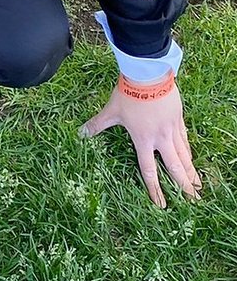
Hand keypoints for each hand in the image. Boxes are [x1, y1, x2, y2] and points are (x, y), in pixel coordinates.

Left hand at [80, 77, 201, 206]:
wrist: (147, 76)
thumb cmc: (127, 94)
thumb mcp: (110, 111)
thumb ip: (96, 125)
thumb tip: (81, 134)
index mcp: (143, 140)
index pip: (149, 170)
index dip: (155, 189)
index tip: (161, 204)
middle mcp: (160, 138)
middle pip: (175, 167)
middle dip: (184, 186)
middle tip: (194, 201)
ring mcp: (172, 129)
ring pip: (185, 155)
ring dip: (192, 171)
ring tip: (198, 186)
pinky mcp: (178, 119)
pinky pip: (185, 139)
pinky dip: (189, 151)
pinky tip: (191, 157)